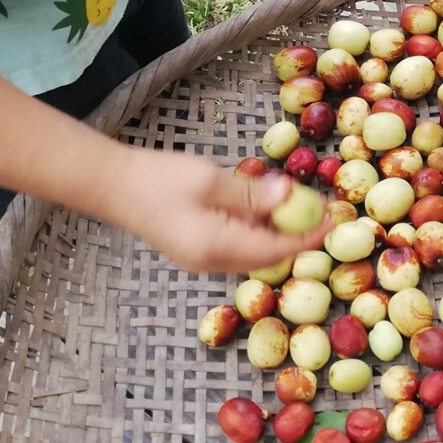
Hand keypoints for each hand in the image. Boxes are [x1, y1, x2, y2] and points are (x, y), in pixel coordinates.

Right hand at [105, 153, 325, 273]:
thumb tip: (291, 195)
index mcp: (217, 249)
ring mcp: (200, 258)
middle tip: (322, 210)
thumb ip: (252, 193)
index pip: (276, 251)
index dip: (308, 237)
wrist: (109, 184)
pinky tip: (265, 206)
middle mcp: (210, 262)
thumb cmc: (156, 179)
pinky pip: (236, 243)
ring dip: (277, 231)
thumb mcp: (210, 181)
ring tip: (301, 206)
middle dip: (297, 235)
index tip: (333, 221)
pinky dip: (256, 228)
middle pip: (266, 255)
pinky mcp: (194, 247)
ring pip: (252, 250)